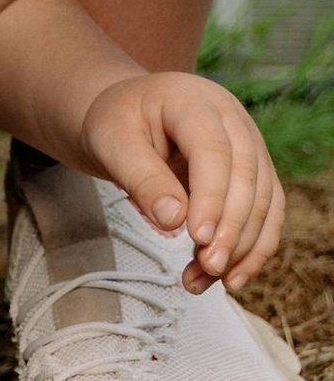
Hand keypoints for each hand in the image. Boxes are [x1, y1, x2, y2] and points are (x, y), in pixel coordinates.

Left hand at [80, 71, 283, 294]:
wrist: (129, 114)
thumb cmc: (118, 123)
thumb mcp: (112, 141)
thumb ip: (141, 177)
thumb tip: (173, 221)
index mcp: (194, 101)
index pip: (213, 150)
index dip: (211, 197)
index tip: (197, 240)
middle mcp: (232, 118)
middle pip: (247, 177)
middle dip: (231, 229)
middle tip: (207, 268)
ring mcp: (249, 143)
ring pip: (264, 200)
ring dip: (242, 247)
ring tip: (206, 279)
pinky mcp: (255, 172)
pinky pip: (268, 213)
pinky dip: (253, 249)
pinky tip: (231, 279)